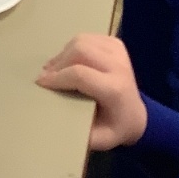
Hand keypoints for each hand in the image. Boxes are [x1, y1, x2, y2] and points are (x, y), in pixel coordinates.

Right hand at [37, 33, 147, 149]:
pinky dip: (73, 47)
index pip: (79, 74)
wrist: (137, 115)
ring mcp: (119, 52)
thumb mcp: (98, 139)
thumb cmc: (115, 128)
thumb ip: (78, 131)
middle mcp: (118, 66)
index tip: (41, 83)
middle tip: (46, 77)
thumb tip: (53, 117)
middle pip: (79, 51)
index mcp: (115, 89)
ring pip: (81, 41)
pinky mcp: (116, 44)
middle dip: (58, 62)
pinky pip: (87, 37)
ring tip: (55, 69)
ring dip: (63, 53)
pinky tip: (69, 61)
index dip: (57, 77)